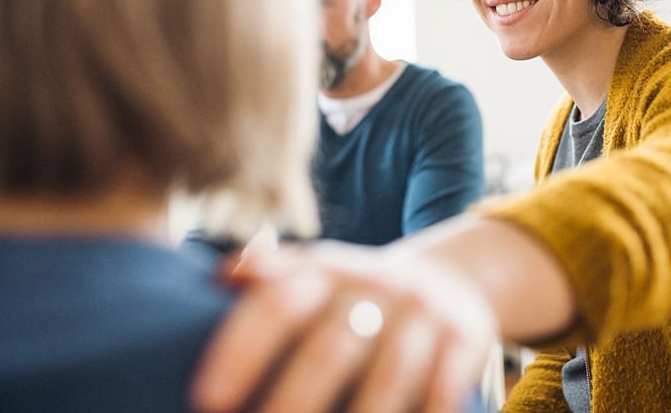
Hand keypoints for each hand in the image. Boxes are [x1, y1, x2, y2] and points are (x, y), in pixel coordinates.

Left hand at [191, 241, 496, 412]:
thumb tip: (218, 278)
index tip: (206, 400)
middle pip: (329, 346)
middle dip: (292, 401)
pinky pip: (444, 389)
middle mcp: (375, 285)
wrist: (450, 279)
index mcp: (326, 270)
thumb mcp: (317, 275)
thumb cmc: (356, 295)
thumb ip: (270, 278)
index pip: (277, 304)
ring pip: (389, 374)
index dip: (240, 351)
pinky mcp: (465, 338)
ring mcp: (422, 312)